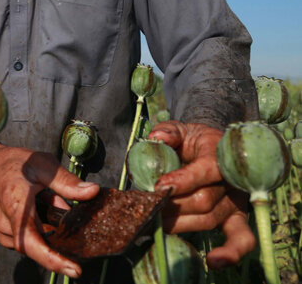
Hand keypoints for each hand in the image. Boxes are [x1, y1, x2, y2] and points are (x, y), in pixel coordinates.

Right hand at [0, 133, 98, 278]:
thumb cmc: (13, 163)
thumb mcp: (42, 163)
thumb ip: (66, 181)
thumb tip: (92, 192)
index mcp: (15, 206)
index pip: (31, 243)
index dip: (53, 260)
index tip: (75, 270)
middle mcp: (7, 225)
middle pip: (41, 243)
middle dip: (60, 232)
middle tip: (66, 209)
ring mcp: (4, 232)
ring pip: (37, 240)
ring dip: (50, 225)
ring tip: (47, 197)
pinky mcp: (6, 235)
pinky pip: (30, 238)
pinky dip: (42, 226)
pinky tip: (41, 204)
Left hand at [149, 120, 255, 268]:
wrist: (212, 148)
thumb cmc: (193, 141)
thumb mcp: (180, 129)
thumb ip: (168, 131)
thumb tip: (157, 138)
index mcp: (219, 155)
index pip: (206, 170)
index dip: (183, 180)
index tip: (159, 186)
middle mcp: (232, 181)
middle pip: (204, 200)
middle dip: (174, 206)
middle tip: (149, 207)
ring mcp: (235, 202)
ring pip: (210, 219)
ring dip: (182, 224)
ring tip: (158, 223)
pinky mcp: (236, 218)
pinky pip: (242, 239)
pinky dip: (231, 252)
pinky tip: (214, 261)